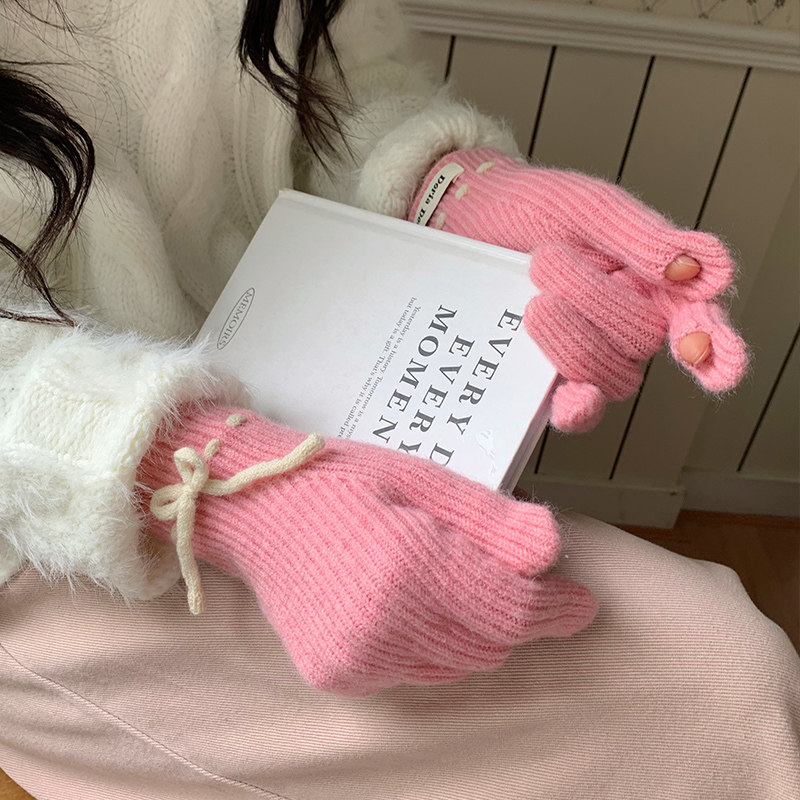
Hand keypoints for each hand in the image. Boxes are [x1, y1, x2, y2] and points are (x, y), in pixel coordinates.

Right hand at [139, 405, 596, 694]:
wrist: (258, 509)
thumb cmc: (341, 480)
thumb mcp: (421, 478)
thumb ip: (490, 520)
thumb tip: (554, 549)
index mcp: (406, 567)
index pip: (511, 608)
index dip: (556, 606)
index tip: (582, 600)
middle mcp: (380, 626)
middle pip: (489, 643)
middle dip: (519, 617)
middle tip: (527, 585)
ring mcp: (355, 658)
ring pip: (456, 664)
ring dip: (478, 633)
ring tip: (466, 588)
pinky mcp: (338, 675)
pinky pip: (414, 672)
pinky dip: (433, 645)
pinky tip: (417, 607)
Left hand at [409, 148, 747, 431]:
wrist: (461, 219)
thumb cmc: (530, 209)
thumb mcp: (587, 210)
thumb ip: (644, 239)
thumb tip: (707, 274)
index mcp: (649, 282)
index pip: (696, 319)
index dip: (711, 341)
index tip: (696, 350)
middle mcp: (624, 327)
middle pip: (641, 345)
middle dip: (599, 306)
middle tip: (546, 260)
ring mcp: (584, 355)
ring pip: (610, 378)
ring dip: (574, 342)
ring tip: (532, 300)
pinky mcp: (542, 378)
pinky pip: (572, 411)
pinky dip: (576, 409)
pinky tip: (567, 400)